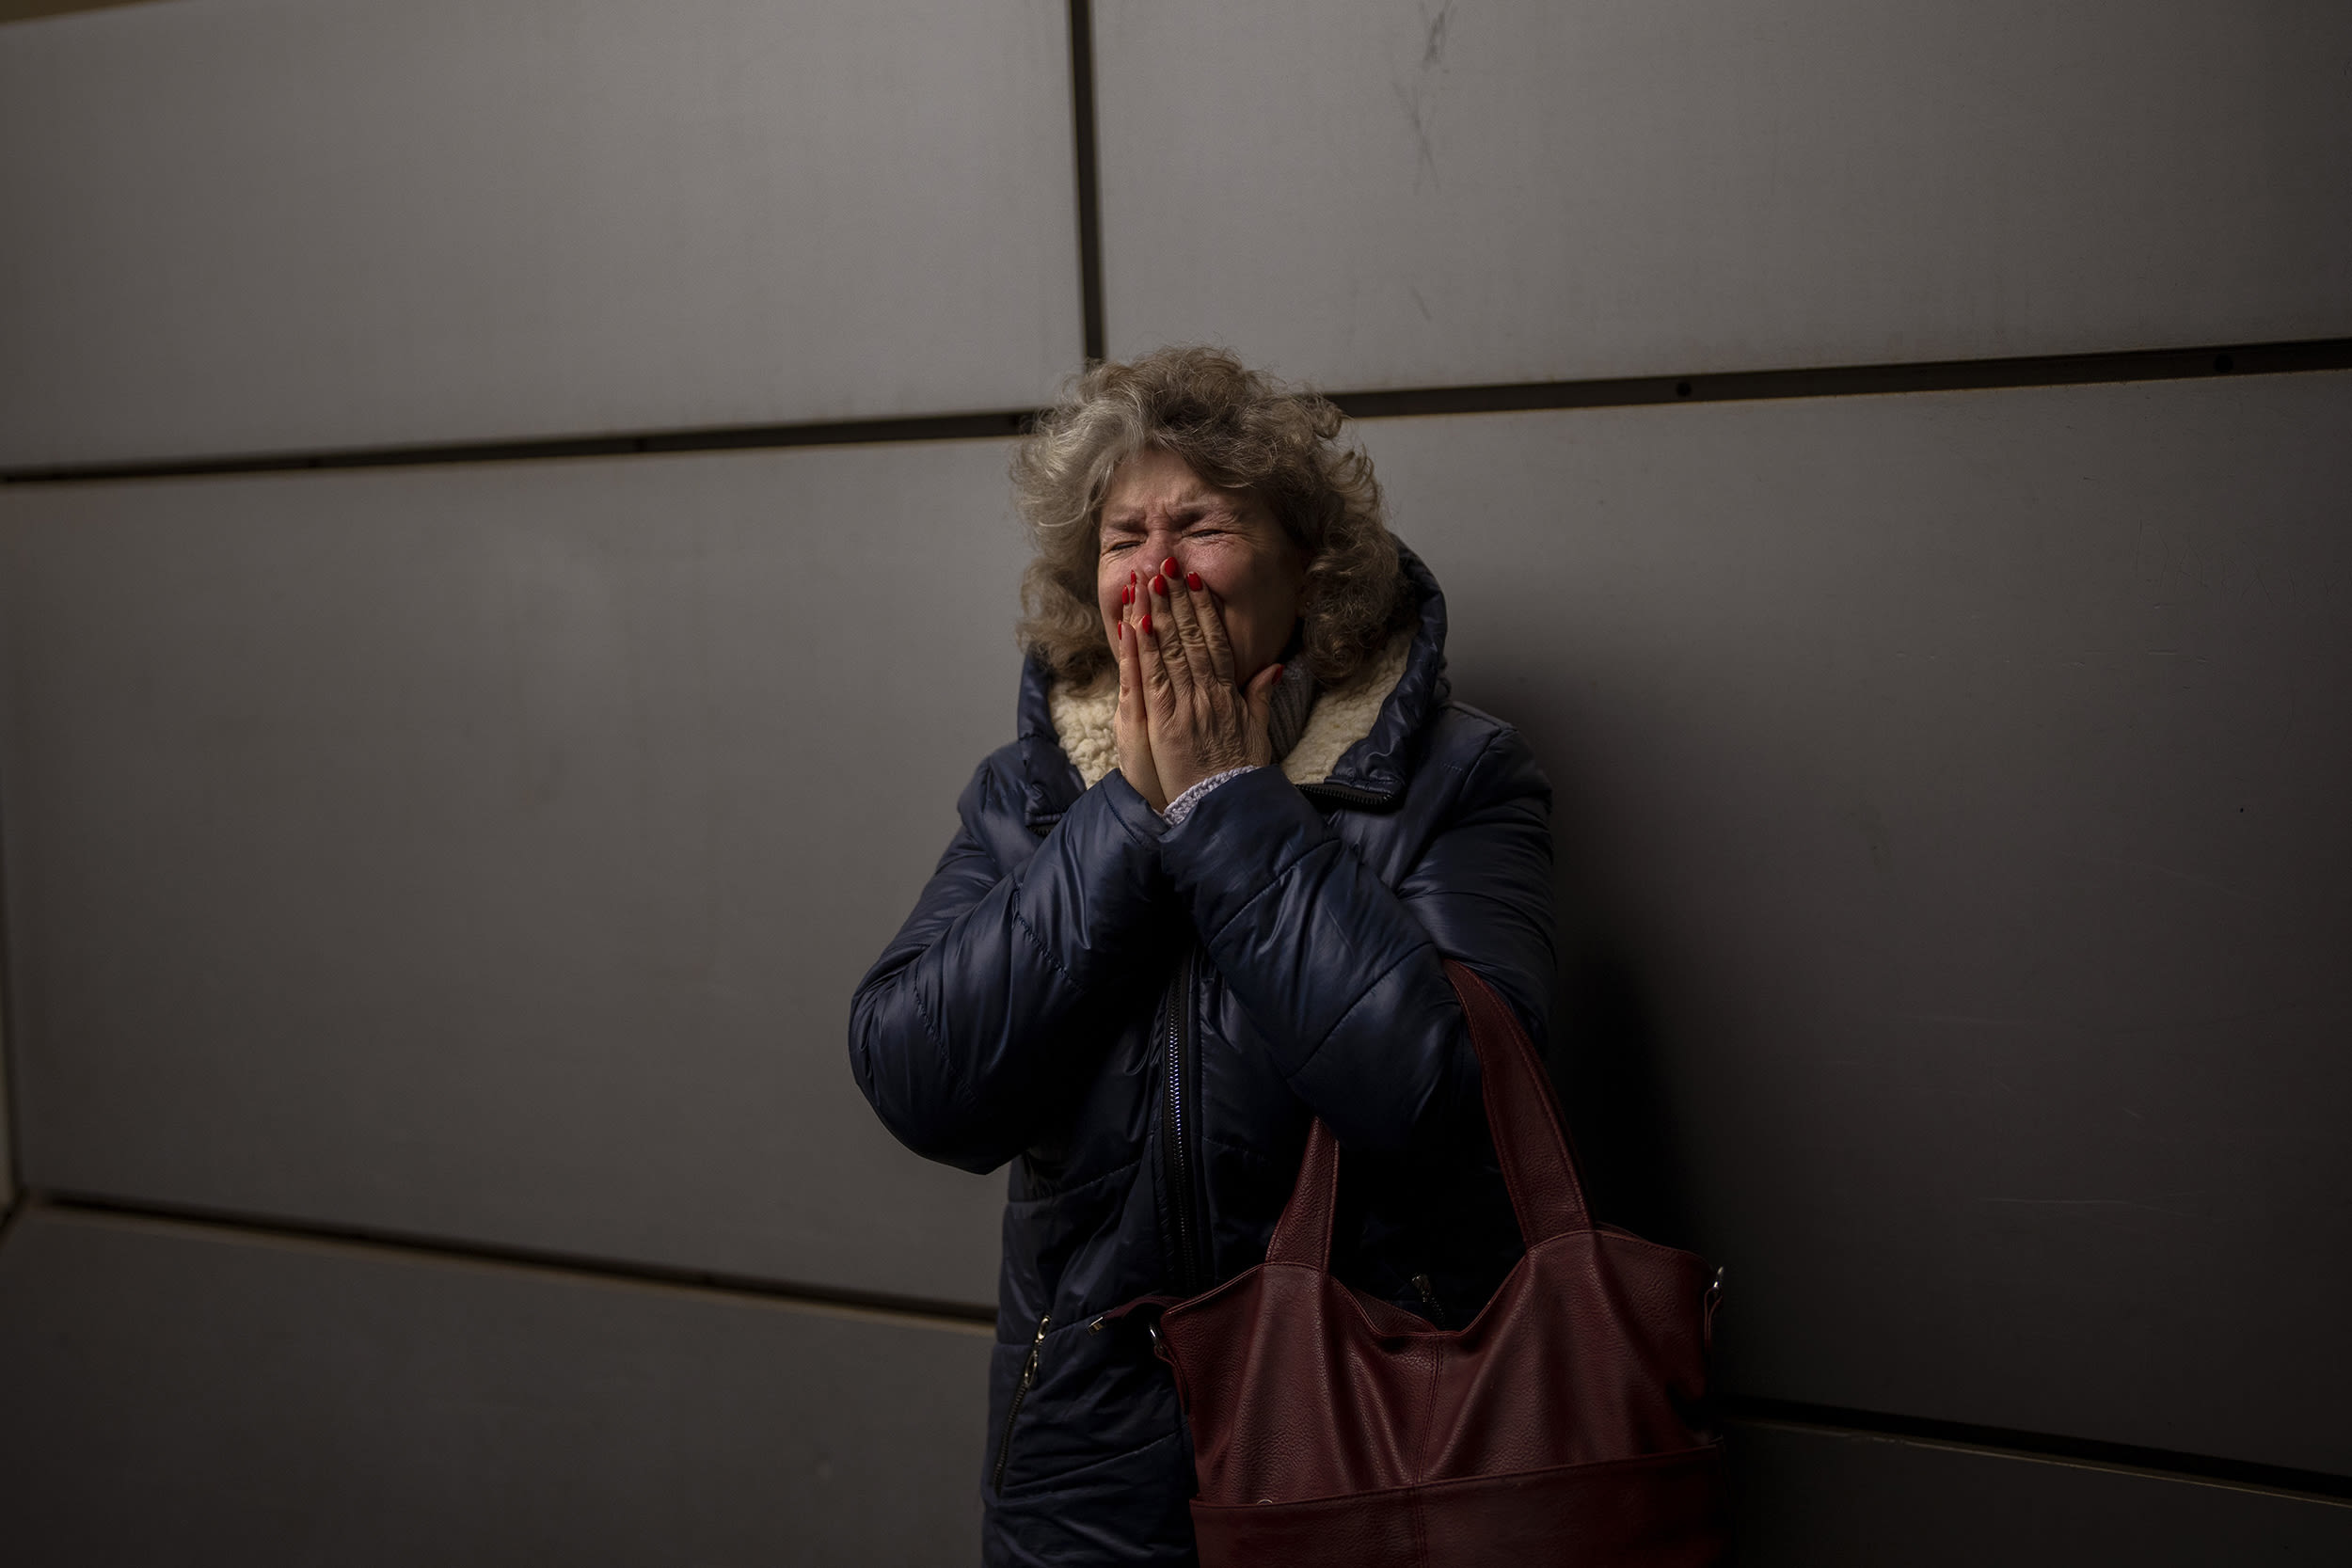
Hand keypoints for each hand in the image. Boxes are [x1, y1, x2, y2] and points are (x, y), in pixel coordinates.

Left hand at [1119, 557, 1283, 801]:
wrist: (1225, 807)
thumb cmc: (1240, 774)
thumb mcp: (1258, 732)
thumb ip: (1260, 696)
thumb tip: (1274, 667)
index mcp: (1228, 694)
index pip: (1215, 641)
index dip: (1204, 608)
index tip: (1196, 581)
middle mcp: (1206, 693)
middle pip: (1191, 636)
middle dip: (1178, 598)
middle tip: (1167, 565)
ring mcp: (1184, 705)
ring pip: (1169, 649)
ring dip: (1158, 612)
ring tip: (1148, 581)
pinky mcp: (1163, 721)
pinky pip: (1151, 677)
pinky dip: (1143, 648)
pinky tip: (1136, 622)